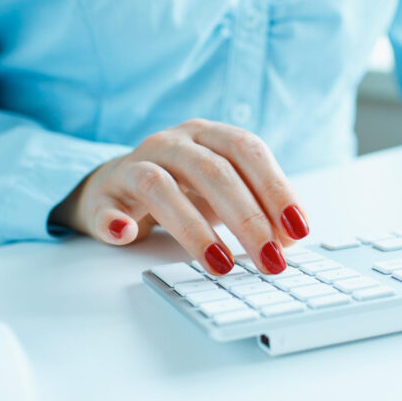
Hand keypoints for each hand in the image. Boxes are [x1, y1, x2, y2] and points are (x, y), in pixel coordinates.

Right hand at [50, 120, 308, 274]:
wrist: (116, 185)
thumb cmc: (183, 190)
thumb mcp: (223, 192)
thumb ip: (258, 209)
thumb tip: (288, 241)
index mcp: (208, 135)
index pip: (248, 151)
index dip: (276, 189)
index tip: (298, 229)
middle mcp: (172, 143)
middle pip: (213, 172)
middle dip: (247, 219)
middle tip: (269, 259)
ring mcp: (134, 164)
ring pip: (161, 186)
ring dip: (194, 229)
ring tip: (221, 264)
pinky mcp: (103, 194)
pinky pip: (105, 206)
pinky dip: (114, 221)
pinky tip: (127, 235)